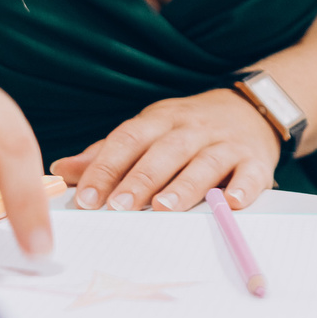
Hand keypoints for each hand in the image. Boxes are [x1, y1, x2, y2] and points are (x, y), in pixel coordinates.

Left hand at [53, 87, 279, 211]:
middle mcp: (192, 128)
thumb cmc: (188, 130)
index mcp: (160, 119)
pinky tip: (230, 203)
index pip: (128, 139)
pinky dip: (242, 187)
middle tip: (120, 208)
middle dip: (141, 180)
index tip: (87, 199)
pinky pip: (250, 173)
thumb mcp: (148, 131)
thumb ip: (107, 153)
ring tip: (165, 208)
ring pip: (204, 162)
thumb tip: (60, 170)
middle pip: (165, 151)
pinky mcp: (256, 160)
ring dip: (185, 185)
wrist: (252, 108)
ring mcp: (226, 143)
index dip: (106, 168)